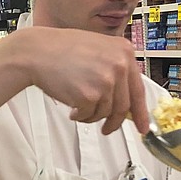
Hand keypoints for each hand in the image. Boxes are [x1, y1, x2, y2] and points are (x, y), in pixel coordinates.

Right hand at [21, 27, 148, 133]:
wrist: (37, 52)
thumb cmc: (62, 50)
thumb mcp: (98, 50)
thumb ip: (115, 70)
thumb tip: (126, 100)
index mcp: (124, 51)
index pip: (139, 89)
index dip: (141, 112)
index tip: (143, 126)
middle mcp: (119, 65)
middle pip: (123, 106)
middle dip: (114, 122)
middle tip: (107, 129)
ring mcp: (106, 80)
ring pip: (106, 112)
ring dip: (92, 115)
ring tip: (78, 105)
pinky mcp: (90, 95)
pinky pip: (90, 115)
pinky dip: (80, 115)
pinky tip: (71, 105)